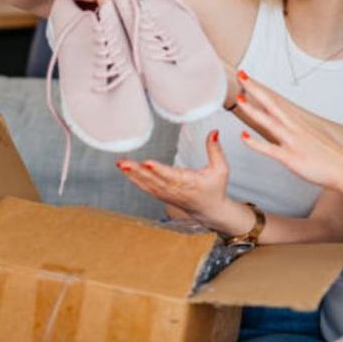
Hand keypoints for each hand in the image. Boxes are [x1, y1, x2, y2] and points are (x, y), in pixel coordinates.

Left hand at [116, 130, 231, 223]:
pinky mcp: (162, 195)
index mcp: (190, 183)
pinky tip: (126, 172)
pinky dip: (135, 180)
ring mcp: (167, 194)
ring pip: (147, 184)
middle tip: (124, 162)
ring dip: (132, 174)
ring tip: (121, 163)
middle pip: (154, 180)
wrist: (210, 211)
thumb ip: (215, 150)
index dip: (159, 170)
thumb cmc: (215, 189)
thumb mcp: (221, 169)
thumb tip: (214, 132)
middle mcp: (175, 190)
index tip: (148, 163)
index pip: (172, 176)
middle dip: (138, 171)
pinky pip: (146, 188)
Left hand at [236, 72, 342, 192]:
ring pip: (268, 121)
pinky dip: (255, 143)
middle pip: (271, 103)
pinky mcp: (291, 157)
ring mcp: (292, 141)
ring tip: (240, 99)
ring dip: (252, 110)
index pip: (276, 100)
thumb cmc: (332, 155)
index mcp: (299, 121)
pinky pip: (269, 149)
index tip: (250, 78)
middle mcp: (294, 127)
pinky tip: (244, 137)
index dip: (262, 89)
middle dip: (255, 89)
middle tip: (242, 75)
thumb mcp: (315, 135)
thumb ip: (300, 129)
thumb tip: (292, 126)